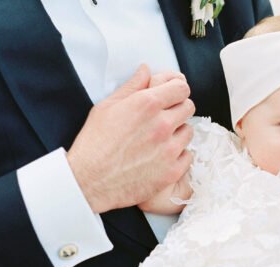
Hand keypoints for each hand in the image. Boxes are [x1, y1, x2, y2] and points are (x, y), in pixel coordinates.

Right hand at [67, 65, 195, 212]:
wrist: (90, 182)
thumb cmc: (94, 144)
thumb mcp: (107, 107)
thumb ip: (132, 87)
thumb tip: (146, 70)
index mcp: (147, 104)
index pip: (181, 88)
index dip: (177, 90)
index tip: (171, 96)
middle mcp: (162, 125)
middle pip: (188, 107)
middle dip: (178, 109)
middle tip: (164, 117)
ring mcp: (169, 149)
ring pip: (189, 132)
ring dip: (178, 132)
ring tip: (160, 139)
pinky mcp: (172, 171)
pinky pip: (188, 155)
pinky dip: (178, 155)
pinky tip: (162, 157)